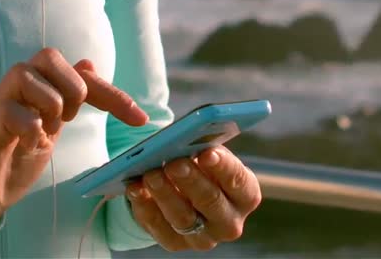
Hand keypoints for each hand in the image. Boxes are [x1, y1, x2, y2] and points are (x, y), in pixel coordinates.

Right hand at [0, 48, 148, 225]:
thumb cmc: (15, 156)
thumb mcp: (51, 128)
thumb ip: (69, 99)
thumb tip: (88, 63)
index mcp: (38, 84)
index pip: (83, 76)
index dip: (114, 96)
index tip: (141, 120)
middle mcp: (18, 83)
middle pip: (51, 56)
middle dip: (71, 90)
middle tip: (66, 119)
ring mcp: (2, 96)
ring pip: (37, 81)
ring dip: (50, 112)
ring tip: (40, 132)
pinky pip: (22, 113)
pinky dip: (33, 132)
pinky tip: (26, 144)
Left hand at [124, 146, 261, 251]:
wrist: (189, 193)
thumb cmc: (204, 168)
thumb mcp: (211, 156)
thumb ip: (206, 148)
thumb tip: (188, 137)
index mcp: (246, 195)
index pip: (239, 182)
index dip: (223, 167)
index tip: (206, 153)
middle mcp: (229, 222)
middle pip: (211, 202)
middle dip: (190, 181)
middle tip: (174, 163)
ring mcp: (203, 237)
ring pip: (183, 217)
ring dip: (165, 193)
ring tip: (150, 174)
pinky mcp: (176, 243)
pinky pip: (158, 227)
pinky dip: (144, 206)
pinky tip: (134, 188)